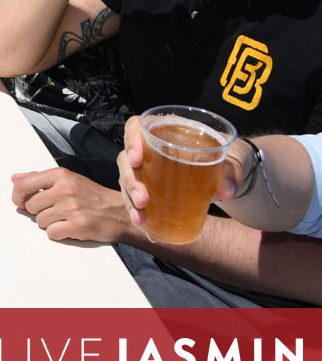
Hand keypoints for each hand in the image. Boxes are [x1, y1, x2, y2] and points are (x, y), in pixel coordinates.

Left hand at [10, 167, 132, 243]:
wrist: (120, 212)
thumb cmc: (92, 196)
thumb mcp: (68, 180)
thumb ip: (39, 178)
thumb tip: (15, 178)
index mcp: (60, 175)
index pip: (24, 184)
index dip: (18, 196)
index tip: (22, 202)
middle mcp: (65, 189)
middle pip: (31, 206)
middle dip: (39, 211)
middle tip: (54, 210)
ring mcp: (72, 207)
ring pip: (40, 221)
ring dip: (50, 223)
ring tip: (65, 218)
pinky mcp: (78, 225)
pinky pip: (51, 233)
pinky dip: (58, 233)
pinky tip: (69, 227)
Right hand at [118, 116, 245, 237]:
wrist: (230, 174)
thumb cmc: (228, 157)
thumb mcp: (233, 160)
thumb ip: (231, 174)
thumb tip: (226, 192)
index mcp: (165, 131)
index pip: (136, 128)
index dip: (130, 141)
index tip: (137, 160)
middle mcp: (150, 149)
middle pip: (127, 160)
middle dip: (131, 182)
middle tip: (143, 201)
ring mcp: (148, 170)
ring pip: (128, 181)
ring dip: (130, 201)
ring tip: (141, 220)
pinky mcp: (151, 188)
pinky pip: (137, 200)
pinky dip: (140, 215)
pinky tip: (149, 232)